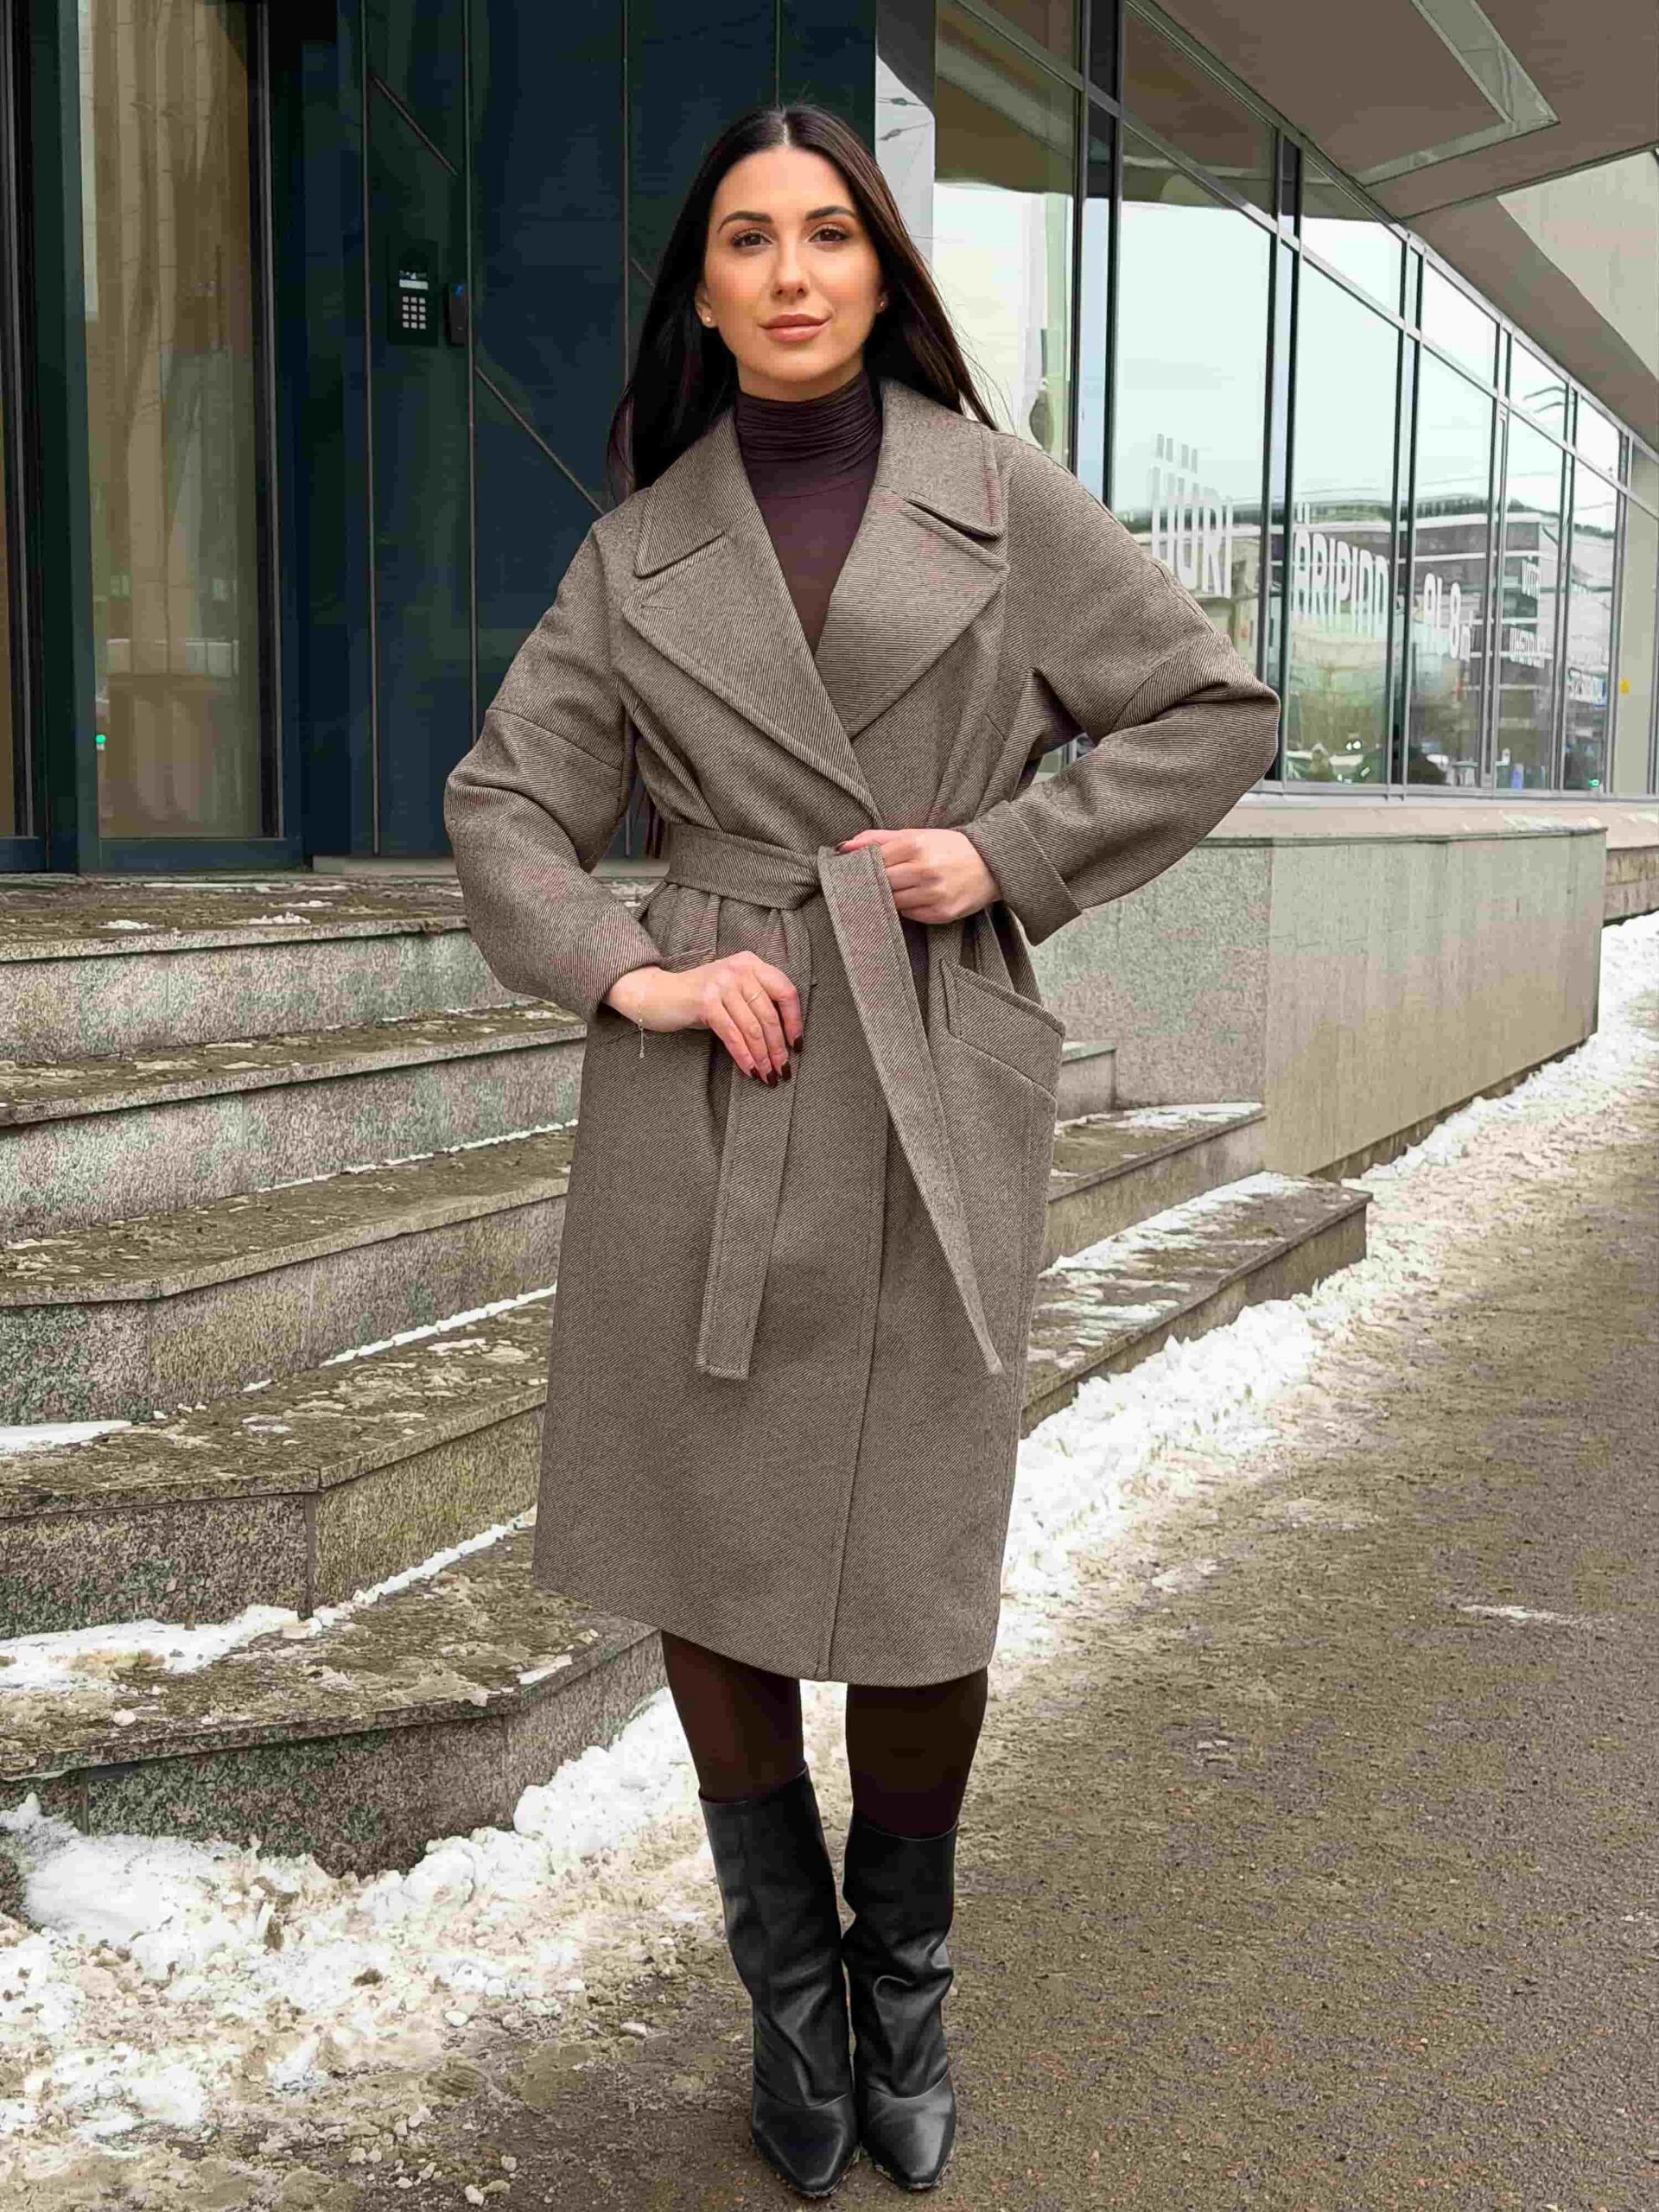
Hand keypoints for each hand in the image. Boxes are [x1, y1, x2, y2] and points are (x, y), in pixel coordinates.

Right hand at [604, 951, 801, 1082]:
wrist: (657, 994)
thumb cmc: (699, 998)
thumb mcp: (732, 991)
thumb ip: (756, 1002)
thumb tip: (783, 1039)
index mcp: (751, 964)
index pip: (786, 991)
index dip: (794, 1021)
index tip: (796, 1045)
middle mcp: (739, 969)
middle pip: (769, 1014)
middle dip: (778, 1047)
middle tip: (783, 1070)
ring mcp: (721, 984)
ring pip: (752, 1027)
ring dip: (762, 1056)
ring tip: (768, 1075)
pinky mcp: (705, 1002)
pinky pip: (732, 1034)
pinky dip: (743, 1055)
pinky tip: (749, 1069)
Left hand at [834, 826, 998, 922]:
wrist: (992, 864)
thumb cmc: (949, 848)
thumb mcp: (916, 835)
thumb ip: (878, 839)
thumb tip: (843, 847)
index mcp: (916, 845)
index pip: (874, 862)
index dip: (864, 867)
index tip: (859, 870)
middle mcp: (925, 870)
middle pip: (881, 884)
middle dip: (877, 884)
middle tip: (877, 882)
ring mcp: (934, 894)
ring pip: (893, 902)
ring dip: (892, 897)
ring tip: (901, 888)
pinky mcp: (942, 914)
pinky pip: (911, 915)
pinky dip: (909, 908)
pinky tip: (917, 898)